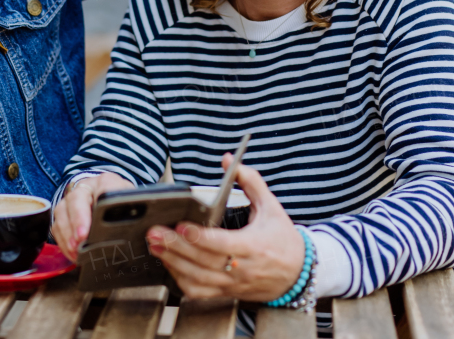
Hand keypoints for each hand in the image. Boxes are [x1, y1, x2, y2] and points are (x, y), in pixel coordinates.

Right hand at [51, 172, 135, 261]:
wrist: (107, 191)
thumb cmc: (121, 199)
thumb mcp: (132, 200)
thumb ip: (136, 209)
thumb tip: (147, 226)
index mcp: (106, 181)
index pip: (100, 191)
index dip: (92, 211)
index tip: (87, 233)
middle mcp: (85, 187)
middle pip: (74, 203)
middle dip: (75, 226)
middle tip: (79, 245)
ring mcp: (72, 198)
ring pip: (62, 215)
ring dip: (67, 237)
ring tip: (76, 254)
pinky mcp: (63, 212)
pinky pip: (57, 227)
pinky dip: (63, 242)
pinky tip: (72, 254)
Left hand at [145, 155, 304, 300]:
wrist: (298, 274)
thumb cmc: (283, 239)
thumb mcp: (271, 207)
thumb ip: (251, 182)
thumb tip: (229, 161)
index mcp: (254, 247)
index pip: (222, 244)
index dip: (199, 237)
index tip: (180, 225)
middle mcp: (242, 268)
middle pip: (203, 261)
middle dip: (175, 247)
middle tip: (154, 233)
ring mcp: (233, 284)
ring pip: (198, 279)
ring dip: (173, 263)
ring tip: (155, 247)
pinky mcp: (227, 293)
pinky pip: (200, 292)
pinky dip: (181, 280)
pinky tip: (169, 265)